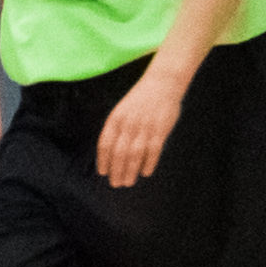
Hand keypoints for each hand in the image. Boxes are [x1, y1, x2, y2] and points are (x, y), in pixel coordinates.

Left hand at [97, 72, 183, 187]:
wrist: (162, 82)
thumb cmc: (141, 98)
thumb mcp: (123, 110)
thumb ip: (118, 128)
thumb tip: (112, 151)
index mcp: (116, 118)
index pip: (105, 144)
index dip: (103, 160)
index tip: (103, 172)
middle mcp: (128, 124)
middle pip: (118, 153)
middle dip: (116, 170)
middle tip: (116, 184)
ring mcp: (144, 127)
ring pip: (134, 154)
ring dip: (130, 171)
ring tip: (128, 182)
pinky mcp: (160, 129)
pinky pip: (153, 150)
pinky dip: (149, 163)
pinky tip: (146, 172)